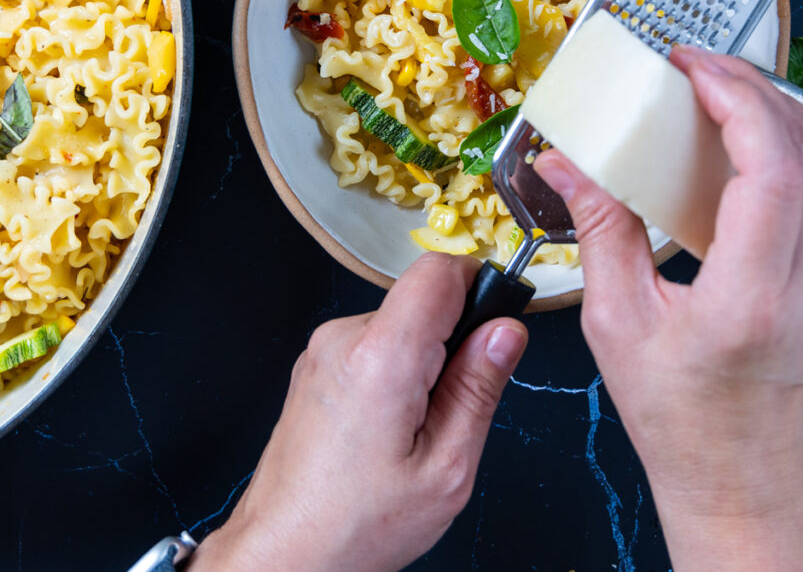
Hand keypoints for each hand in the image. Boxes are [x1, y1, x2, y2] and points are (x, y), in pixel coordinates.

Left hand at [190, 254, 526, 571]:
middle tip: (451, 408)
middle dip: (452, 339)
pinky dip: (395, 370)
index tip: (492, 329)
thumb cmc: (356, 525)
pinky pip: (374, 343)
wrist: (282, 554)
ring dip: (422, 360)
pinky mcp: (316, 364)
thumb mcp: (446, 468)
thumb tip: (507, 330)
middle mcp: (345, 338)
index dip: (477, 287)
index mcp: (382, 356)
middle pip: (422, 299)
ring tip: (413, 429)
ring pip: (401, 323)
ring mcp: (324, 349)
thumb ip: (480, 387)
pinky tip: (386, 427)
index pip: (440, 272)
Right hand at [534, 46, 802, 570]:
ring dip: (776, 107)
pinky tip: (746, 130)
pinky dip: (790, 139)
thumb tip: (563, 164)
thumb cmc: (676, 416)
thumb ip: (597, 230)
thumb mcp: (616, 322)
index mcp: (751, 299)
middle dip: (753, 87)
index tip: (692, 67)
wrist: (737, 476)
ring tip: (717, 86)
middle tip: (694, 64)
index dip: (737, 101)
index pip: (773, 170)